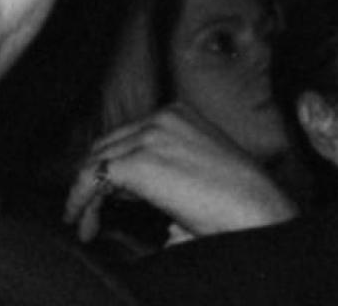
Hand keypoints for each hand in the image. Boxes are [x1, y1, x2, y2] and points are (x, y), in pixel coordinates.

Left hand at [64, 102, 298, 242]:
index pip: (126, 136)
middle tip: (90, 213)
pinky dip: (80, 202)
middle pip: (106, 145)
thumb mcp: (198, 167)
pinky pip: (92, 179)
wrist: (257, 208)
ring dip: (85, 195)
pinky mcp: (139, 161)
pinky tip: (83, 223)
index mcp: (178, 113)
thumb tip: (128, 191)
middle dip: (94, 180)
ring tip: (85, 223)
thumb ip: (165, 166)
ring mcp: (150, 136)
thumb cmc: (237, 199)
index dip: (109, 167)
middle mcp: (162, 116)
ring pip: (95, 162)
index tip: (107, 197)